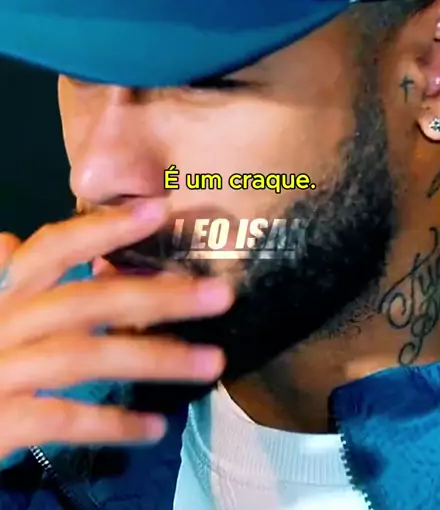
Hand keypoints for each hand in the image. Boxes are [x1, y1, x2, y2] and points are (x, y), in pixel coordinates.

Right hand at [0, 201, 232, 457]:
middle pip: (87, 300)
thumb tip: (7, 241)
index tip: (161, 208)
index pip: (53, 247)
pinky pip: (61, 418)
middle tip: (221, 294)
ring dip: (155, 359)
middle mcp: (2, 323)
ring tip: (212, 363)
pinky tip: (153, 428)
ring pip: (84, 357)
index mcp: (2, 295)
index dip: (104, 227)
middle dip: (158, 295)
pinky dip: (110, 423)